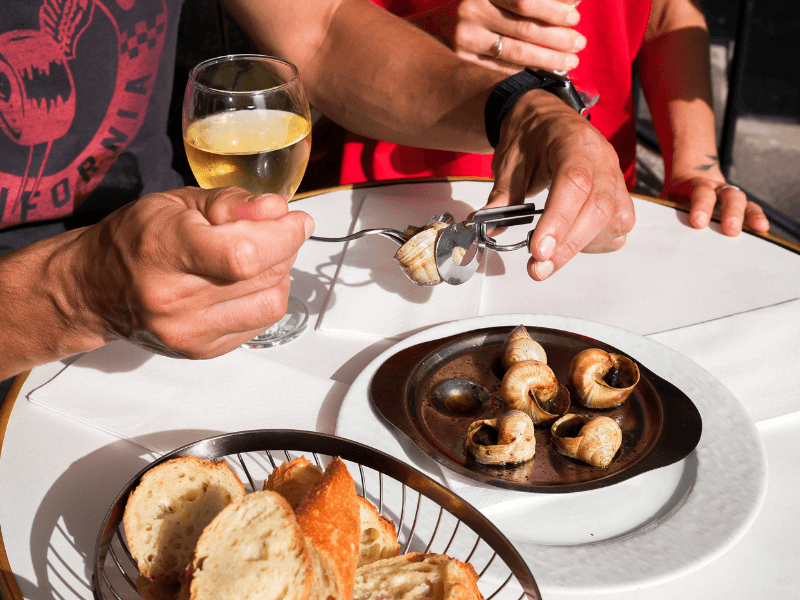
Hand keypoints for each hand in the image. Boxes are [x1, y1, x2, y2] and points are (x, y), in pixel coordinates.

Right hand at [69, 186, 312, 358]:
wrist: (94, 288)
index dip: (283, 236)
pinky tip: (247, 283)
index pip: (244, 254)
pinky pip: (259, 324)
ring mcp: (189, 331)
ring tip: (262, 257)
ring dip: (280, 275)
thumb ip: (231, 202)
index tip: (296, 221)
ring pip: (270, 303)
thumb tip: (277, 210)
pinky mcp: (201, 350)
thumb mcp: (177, 202)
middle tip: (277, 231)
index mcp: (164, 250)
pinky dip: (265, 298)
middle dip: (285, 247)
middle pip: (263, 276)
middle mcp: (175, 298)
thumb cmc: (135, 239)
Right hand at [411, 0, 584, 72]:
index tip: (576, 18)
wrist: (431, 30)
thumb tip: (572, 1)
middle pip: (525, 28)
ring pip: (516, 54)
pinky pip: (502, 71)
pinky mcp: (462, 63)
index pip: (526, 0)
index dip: (554, 10)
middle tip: (579, 44)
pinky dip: (526, 72)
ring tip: (569, 62)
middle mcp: (471, 12)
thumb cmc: (474, 9)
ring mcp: (465, 40)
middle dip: (557, 38)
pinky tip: (544, 73)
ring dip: (548, 59)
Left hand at [486, 90, 633, 279]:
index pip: (574, 182)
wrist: (545, 119)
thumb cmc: (529, 138)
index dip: (558, 220)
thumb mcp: (509, 161)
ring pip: (614, 220)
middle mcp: (601, 159)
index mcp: (572, 142)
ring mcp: (614, 177)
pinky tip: (570, 242)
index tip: (539, 250)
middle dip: (567, 245)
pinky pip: (618, 227)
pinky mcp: (619, 196)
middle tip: (538, 268)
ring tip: (549, 254)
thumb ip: (502, 196)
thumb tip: (489, 228)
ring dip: (580, 246)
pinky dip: (594, 243)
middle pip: (598, 208)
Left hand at [662, 176, 768, 236]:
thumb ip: (659, 212)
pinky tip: (762, 229)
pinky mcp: (738, 206)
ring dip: (748, 215)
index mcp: (694, 186)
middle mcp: (716, 188)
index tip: (698, 223)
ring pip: (742, 201)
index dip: (701, 206)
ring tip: (756, 230)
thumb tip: (638, 226)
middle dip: (730, 212)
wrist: (688, 178)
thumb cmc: (673, 198)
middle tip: (729, 229)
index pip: (700, 192)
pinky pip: (752, 209)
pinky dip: (757, 218)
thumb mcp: (664, 200)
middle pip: (727, 195)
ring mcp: (728, 196)